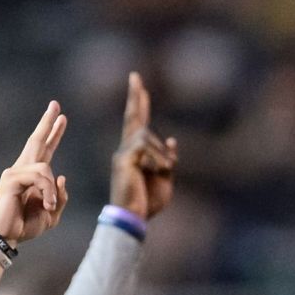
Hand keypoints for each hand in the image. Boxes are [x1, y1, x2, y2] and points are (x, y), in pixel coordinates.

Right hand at [0, 100, 68, 245]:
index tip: (61, 117)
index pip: (44, 150)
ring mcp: (15, 172)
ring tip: (50, 207)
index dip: (53, 134)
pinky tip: (47, 205)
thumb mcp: (52, 215)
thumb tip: (61, 176)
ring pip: (45, 167)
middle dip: (47, 123)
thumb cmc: (26, 226)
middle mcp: (21, 169)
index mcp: (31, 177)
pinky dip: (47, 191)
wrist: (8, 237)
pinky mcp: (12, 179)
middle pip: (37, 141)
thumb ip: (60, 198)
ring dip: (52, 190)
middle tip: (56, 105)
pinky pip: (39, 177)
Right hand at [109, 71, 176, 220]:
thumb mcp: (165, 180)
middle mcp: (125, 150)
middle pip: (132, 118)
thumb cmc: (147, 204)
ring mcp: (123, 153)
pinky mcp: (124, 158)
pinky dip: (157, 156)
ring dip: (162, 153)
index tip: (142, 89)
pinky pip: (144, 145)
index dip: (141, 106)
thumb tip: (171, 140)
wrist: (133, 218)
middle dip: (135, 97)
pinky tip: (161, 169)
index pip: (138, 125)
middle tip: (135, 76)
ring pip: (147, 135)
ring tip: (166, 170)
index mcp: (135, 154)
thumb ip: (168, 160)